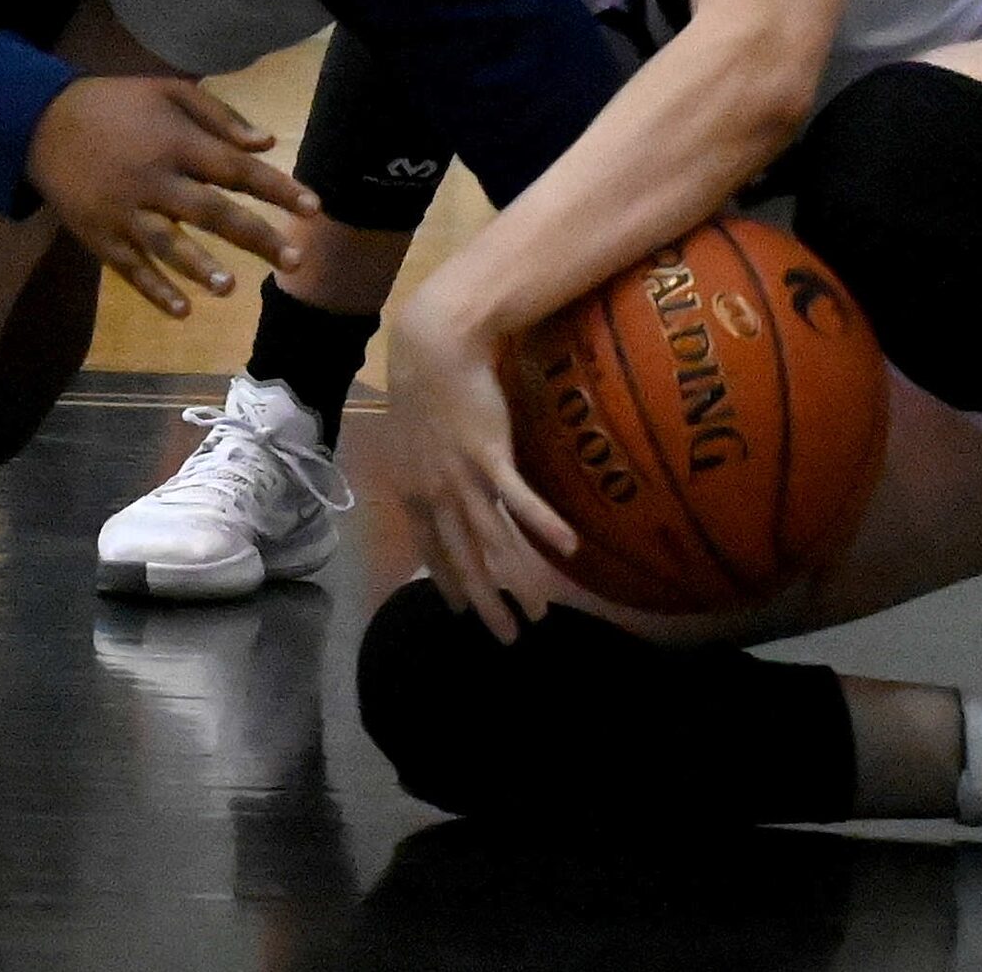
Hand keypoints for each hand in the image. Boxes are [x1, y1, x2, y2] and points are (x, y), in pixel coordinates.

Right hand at [25, 75, 314, 316]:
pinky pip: (130, 268)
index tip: (314, 207)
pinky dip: (154, 290)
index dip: (277, 187)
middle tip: (294, 260)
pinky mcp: (100, 235)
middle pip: (211, 212)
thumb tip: (266, 143)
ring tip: (230, 288)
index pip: (235, 169)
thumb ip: (219, 116)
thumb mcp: (168, 91)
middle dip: (255, 237)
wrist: (40, 122)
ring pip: (167, 245)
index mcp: (175, 143)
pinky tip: (182, 310)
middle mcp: (154, 180)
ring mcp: (124, 212)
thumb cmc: (116, 105)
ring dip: (199, 268)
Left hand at [383, 291, 577, 641]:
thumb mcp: (416, 433)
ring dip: (518, 580)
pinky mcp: (487, 455)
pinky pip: (519, 501)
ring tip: (540, 611)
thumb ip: (428, 462)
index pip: (431, 548)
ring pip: (491, 542)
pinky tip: (567, 550)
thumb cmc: (428, 382)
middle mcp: (436, 492)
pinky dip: (543, 526)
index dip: (448, 581)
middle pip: (463, 559)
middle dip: (486, 601)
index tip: (463, 609)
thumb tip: (439, 473)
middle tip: (507, 636)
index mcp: (415, 488)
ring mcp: (461, 477)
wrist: (434, 345)